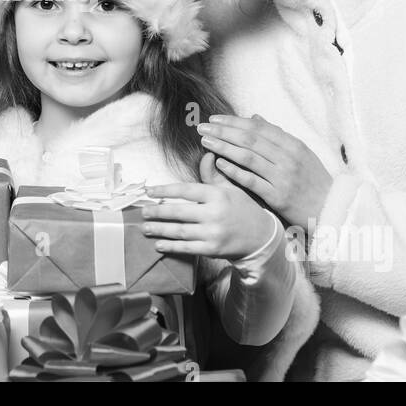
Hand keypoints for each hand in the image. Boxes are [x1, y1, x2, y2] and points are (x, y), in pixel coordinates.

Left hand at [139, 153, 278, 260]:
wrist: (262, 237)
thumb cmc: (244, 209)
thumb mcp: (231, 188)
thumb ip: (214, 174)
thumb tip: (206, 155)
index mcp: (217, 195)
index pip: (185, 190)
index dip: (165, 190)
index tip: (149, 191)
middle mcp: (214, 213)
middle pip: (179, 212)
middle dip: (158, 212)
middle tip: (143, 212)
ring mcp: (213, 233)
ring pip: (180, 231)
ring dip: (160, 230)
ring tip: (145, 228)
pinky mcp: (213, 249)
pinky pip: (187, 248)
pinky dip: (171, 246)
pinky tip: (159, 244)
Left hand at [197, 114, 332, 225]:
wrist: (330, 210)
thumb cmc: (313, 181)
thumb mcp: (300, 154)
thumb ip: (277, 136)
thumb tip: (255, 117)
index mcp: (293, 145)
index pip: (258, 128)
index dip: (234, 122)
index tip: (215, 119)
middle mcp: (288, 158)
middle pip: (250, 139)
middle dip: (224, 131)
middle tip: (203, 127)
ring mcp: (283, 177)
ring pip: (248, 157)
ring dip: (224, 147)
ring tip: (206, 141)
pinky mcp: (278, 196)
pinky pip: (252, 180)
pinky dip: (234, 171)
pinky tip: (219, 163)